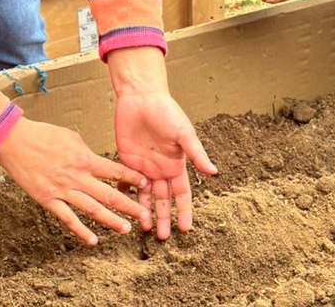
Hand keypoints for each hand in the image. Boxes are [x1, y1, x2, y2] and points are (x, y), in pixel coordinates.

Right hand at [0, 118, 148, 245]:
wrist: (15, 141)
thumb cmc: (43, 135)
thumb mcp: (72, 137)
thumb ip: (86, 153)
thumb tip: (97, 162)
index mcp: (85, 158)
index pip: (115, 170)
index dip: (131, 178)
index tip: (145, 184)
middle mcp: (77, 176)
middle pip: (109, 194)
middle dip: (129, 205)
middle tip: (145, 215)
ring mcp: (63, 190)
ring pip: (92, 209)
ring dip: (111, 220)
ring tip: (126, 229)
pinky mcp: (48, 200)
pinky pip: (67, 218)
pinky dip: (81, 231)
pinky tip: (93, 241)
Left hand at [107, 47, 217, 239]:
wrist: (141, 96)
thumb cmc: (166, 111)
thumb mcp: (184, 133)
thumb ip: (196, 153)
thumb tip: (214, 172)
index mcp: (176, 164)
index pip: (182, 194)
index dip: (184, 211)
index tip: (185, 229)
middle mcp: (160, 169)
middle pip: (162, 200)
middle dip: (163, 218)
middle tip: (162, 238)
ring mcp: (142, 166)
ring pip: (144, 196)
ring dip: (143, 212)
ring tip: (142, 229)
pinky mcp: (125, 160)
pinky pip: (123, 182)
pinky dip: (122, 195)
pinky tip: (119, 209)